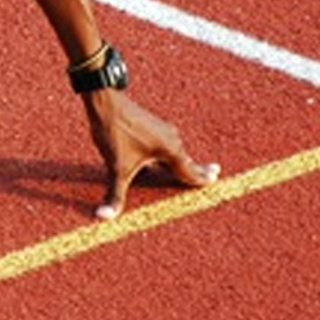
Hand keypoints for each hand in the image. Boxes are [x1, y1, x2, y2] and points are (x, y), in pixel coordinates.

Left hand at [82, 89, 219, 219]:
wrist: (105, 102)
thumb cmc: (115, 133)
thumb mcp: (116, 168)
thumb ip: (114, 194)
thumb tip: (103, 216)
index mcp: (170, 151)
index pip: (190, 171)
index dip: (202, 178)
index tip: (215, 180)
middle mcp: (172, 139)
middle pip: (187, 160)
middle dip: (199, 168)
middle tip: (215, 172)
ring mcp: (163, 130)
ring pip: (176, 152)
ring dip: (183, 161)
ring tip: (192, 167)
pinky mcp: (153, 125)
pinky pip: (166, 145)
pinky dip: (169, 155)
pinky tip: (161, 160)